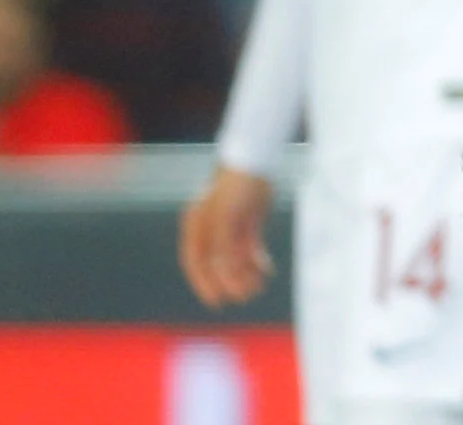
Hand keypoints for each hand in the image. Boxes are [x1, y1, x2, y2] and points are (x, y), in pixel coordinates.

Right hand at [179, 165, 276, 308]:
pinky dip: (256, 261)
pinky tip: (266, 271)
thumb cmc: (236, 186)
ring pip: (235, 257)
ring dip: (245, 273)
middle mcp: (210, 228)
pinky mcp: (247, 223)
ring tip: (257, 288)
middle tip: (244, 297)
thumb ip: (222, 245)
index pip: (195, 262)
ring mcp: (229, 225)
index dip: (204, 283)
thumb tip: (224, 274)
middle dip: (230, 281)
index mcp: (196, 225)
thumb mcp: (226, 217)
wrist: (256, 161)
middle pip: (217, 262)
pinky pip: (249, 248)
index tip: (216, 301)